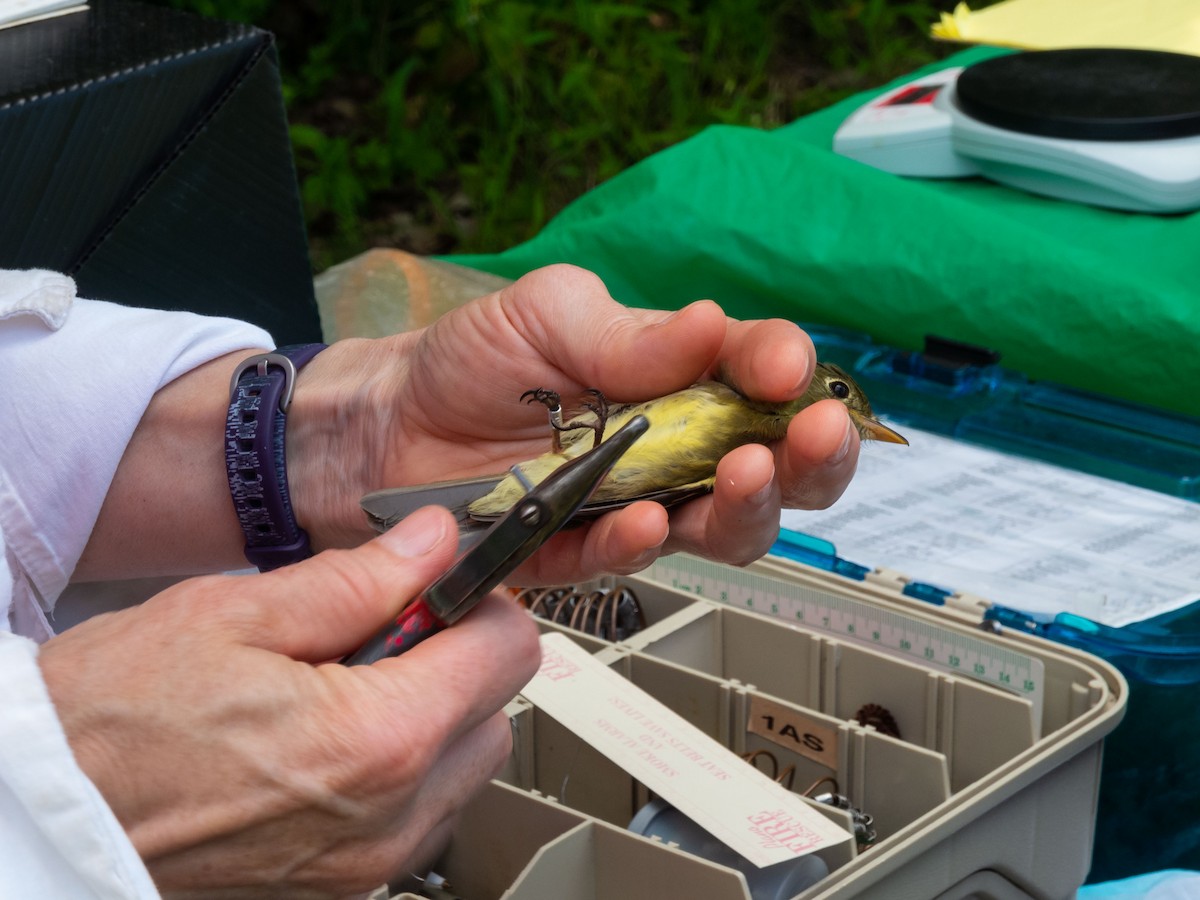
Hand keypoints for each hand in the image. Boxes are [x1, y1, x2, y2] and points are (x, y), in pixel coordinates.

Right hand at [40, 506, 539, 897]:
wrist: (49, 815)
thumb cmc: (115, 719)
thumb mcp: (237, 614)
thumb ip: (360, 578)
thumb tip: (434, 542)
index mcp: (376, 740)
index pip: (508, 653)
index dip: (480, 604)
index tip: (438, 588)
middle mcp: (389, 816)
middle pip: (496, 713)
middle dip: (457, 660)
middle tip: (380, 633)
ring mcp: (367, 864)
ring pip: (466, 768)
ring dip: (433, 717)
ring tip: (344, 688)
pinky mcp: (343, 885)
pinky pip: (420, 815)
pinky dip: (401, 771)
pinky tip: (329, 739)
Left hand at [291, 264, 859, 583]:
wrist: (392, 423)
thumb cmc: (474, 360)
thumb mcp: (551, 314)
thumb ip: (630, 333)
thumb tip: (710, 327)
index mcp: (680, 379)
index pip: (761, 378)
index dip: (790, 374)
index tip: (790, 369)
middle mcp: (673, 448)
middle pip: (773, 468)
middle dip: (810, 457)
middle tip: (814, 437)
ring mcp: (633, 505)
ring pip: (721, 529)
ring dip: (746, 506)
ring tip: (744, 475)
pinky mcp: (579, 553)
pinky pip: (625, 561)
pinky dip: (642, 545)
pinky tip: (647, 522)